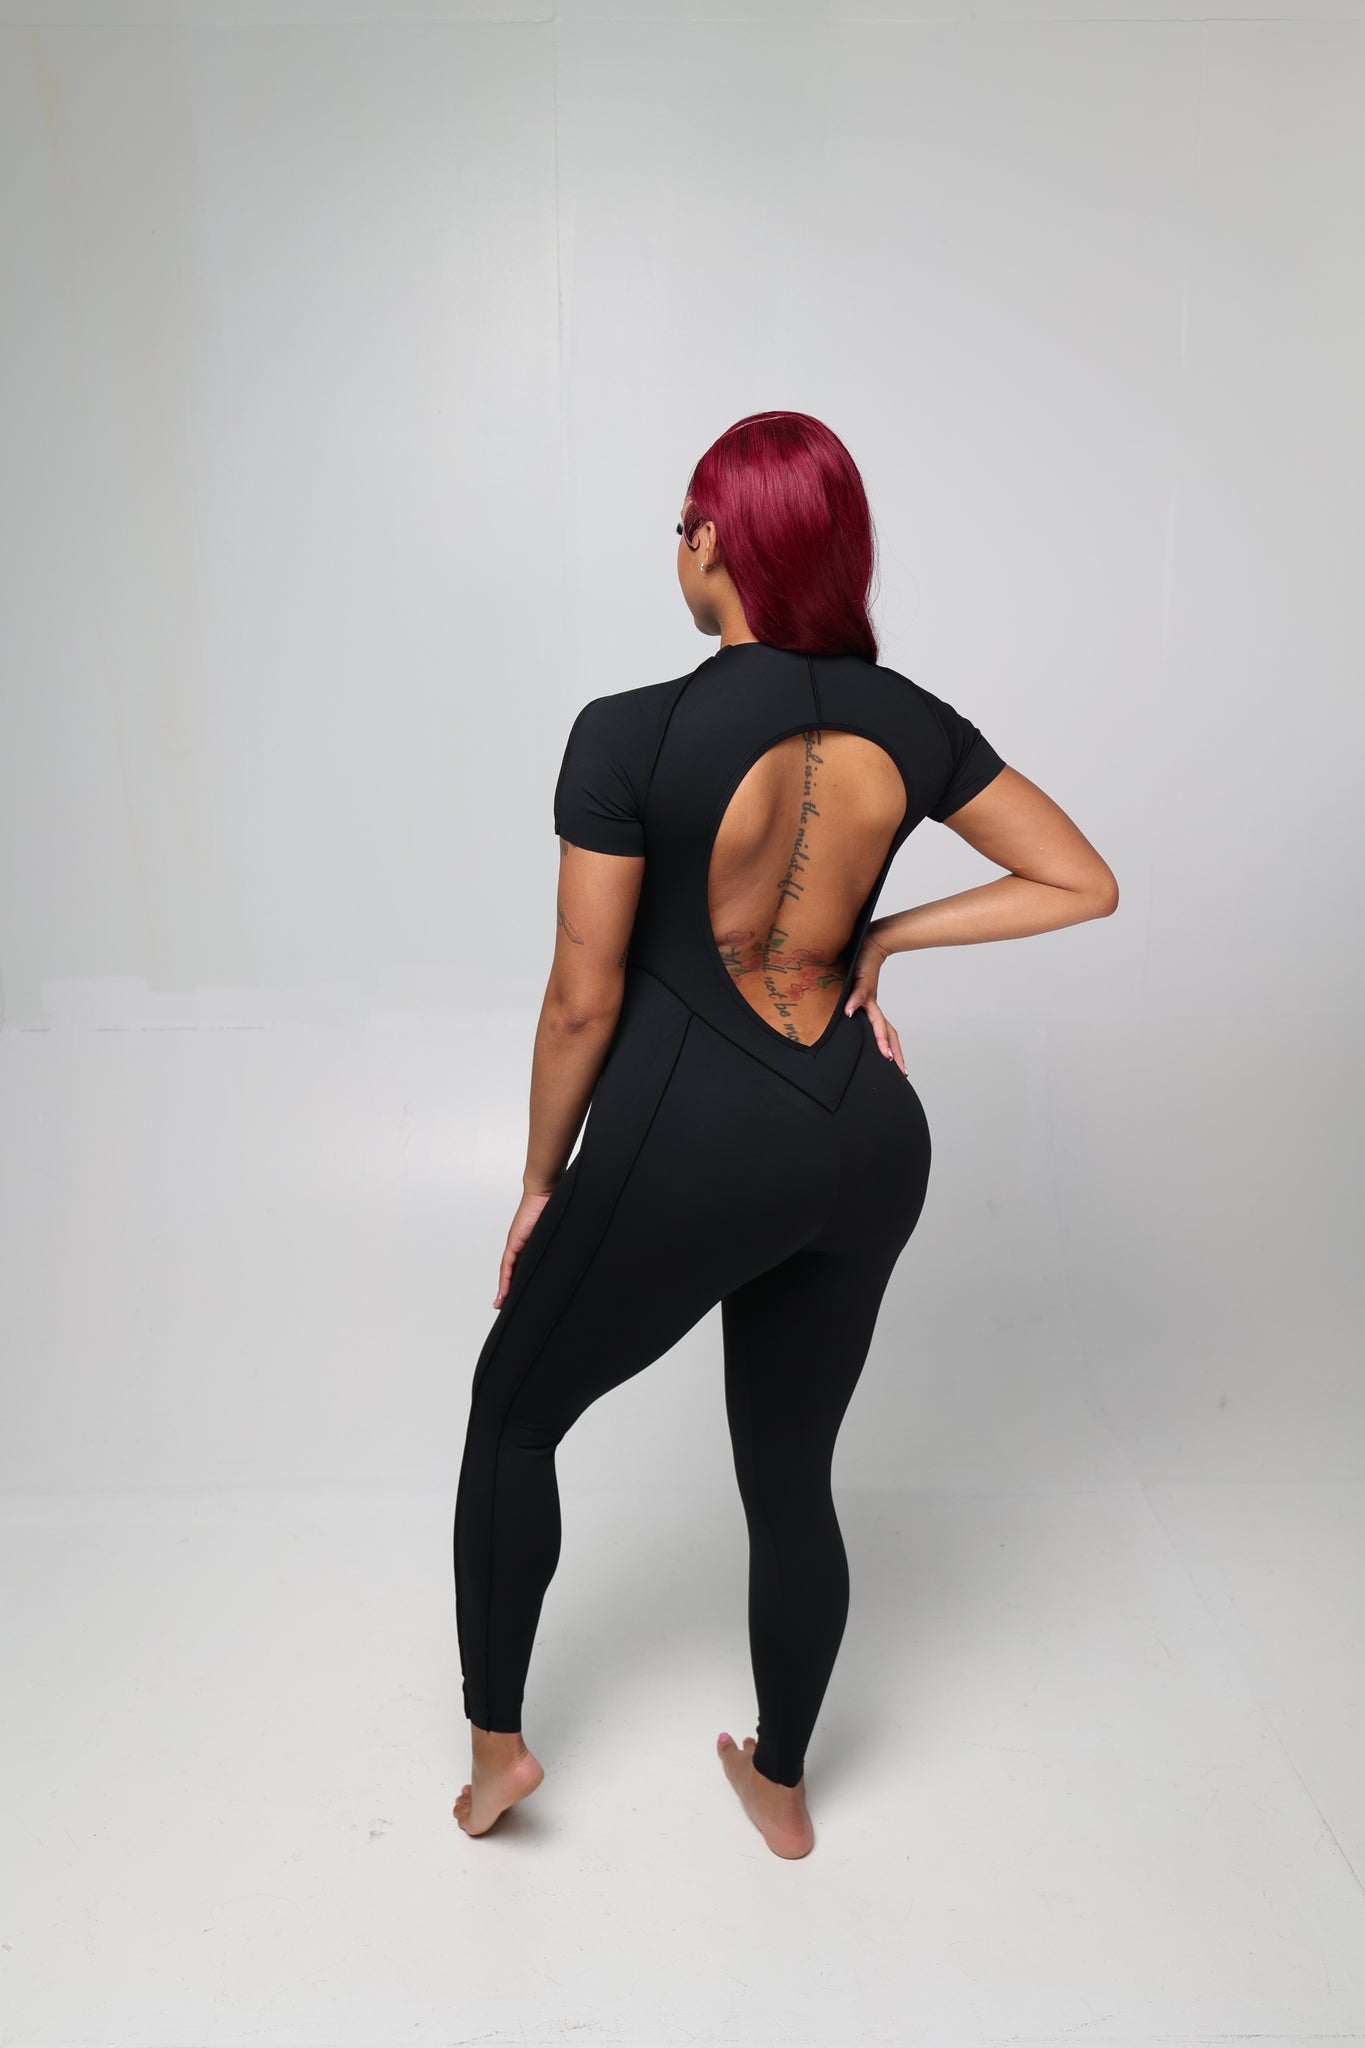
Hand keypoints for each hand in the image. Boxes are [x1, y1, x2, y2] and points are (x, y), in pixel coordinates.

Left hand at [493, 1186, 555, 1308]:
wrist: (546, 1192)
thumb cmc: (555, 1208)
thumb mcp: (556, 1234)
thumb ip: (557, 1248)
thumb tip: (569, 1261)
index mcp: (531, 1246)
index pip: (523, 1269)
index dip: (519, 1285)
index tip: (518, 1300)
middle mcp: (521, 1246)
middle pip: (514, 1274)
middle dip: (510, 1291)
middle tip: (507, 1308)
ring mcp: (517, 1244)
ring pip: (508, 1272)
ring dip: (506, 1289)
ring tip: (502, 1305)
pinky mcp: (515, 1242)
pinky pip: (507, 1265)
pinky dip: (505, 1280)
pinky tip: (503, 1293)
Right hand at [843, 934, 906, 1073]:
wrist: (870, 944)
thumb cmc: (859, 968)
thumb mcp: (854, 990)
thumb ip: (850, 1003)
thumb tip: (843, 1017)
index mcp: (872, 1010)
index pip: (886, 1033)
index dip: (893, 1049)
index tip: (900, 1067)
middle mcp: (873, 1006)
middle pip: (887, 1032)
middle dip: (894, 1051)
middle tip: (901, 1070)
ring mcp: (868, 996)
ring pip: (877, 1020)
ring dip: (881, 1037)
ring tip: (886, 1054)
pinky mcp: (861, 983)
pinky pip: (857, 995)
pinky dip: (853, 1004)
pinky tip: (847, 1012)